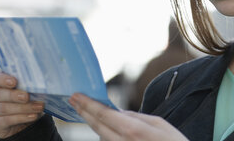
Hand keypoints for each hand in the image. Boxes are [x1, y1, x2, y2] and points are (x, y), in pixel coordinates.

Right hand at [0, 71, 44, 138]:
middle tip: (27, 97)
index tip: (14, 82)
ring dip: (23, 108)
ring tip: (38, 107)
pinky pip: (6, 120)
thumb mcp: (30, 91)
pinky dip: (21, 118)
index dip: (3, 79)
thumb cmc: (27, 100)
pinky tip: (32, 116)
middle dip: (14, 95)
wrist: (24, 122)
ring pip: (3, 108)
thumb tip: (43, 82)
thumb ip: (31, 85)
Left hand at [69, 93, 187, 140]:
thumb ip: (137, 117)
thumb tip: (120, 112)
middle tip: (73, 100)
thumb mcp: (160, 124)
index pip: (104, 114)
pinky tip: (103, 128)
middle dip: (84, 111)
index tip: (77, 96)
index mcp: (134, 131)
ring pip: (101, 137)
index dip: (88, 104)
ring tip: (87, 111)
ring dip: (94, 124)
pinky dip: (104, 135)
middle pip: (97, 126)